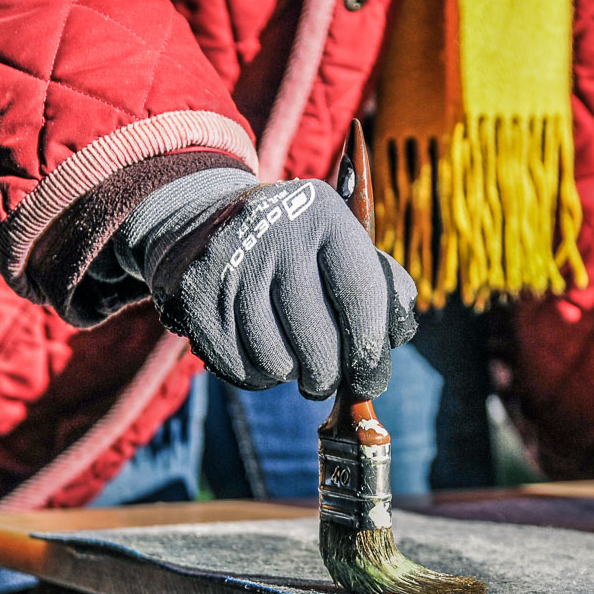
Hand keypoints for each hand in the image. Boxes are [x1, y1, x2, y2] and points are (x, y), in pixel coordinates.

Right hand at [115, 169, 417, 399]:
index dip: (370, 351)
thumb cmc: (296, 246)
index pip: (360, 296)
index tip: (370, 379)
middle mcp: (275, 233)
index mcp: (324, 214)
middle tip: (327, 377)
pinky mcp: (197, 296)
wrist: (205, 223)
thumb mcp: (342, 242)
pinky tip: (261, 351)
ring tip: (292, 354)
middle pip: (319, 342)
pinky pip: (240, 368)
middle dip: (330, 375)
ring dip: (291, 373)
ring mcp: (231, 264)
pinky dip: (257, 375)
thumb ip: (382, 285)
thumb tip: (396, 336)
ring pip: (277, 363)